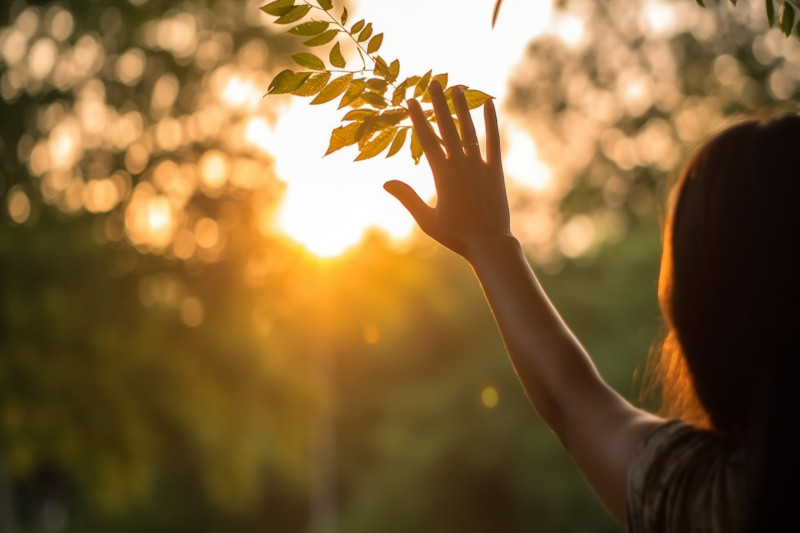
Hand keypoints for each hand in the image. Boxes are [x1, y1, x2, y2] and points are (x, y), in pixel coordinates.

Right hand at [383, 81, 511, 260]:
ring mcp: (479, 166)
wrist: (488, 243)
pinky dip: (491, 123)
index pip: (427, 140)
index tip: (411, 100)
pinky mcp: (496, 171)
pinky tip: (489, 104)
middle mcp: (460, 165)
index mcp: (441, 175)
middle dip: (439, 104)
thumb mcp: (426, 219)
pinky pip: (494, 142)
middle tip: (434, 82)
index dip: (418, 119)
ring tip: (457, 87)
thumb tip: (385, 182)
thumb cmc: (455, 234)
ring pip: (469, 130)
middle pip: (447, 128)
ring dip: (462, 107)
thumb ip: (407, 197)